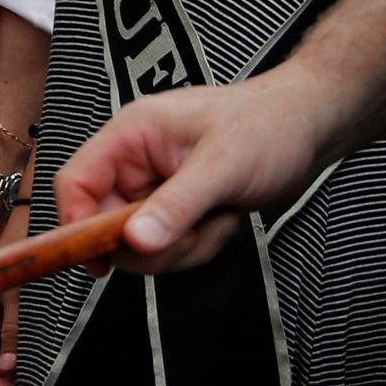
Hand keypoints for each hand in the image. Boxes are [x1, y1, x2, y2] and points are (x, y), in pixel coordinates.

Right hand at [52, 73, 331, 275]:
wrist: (308, 128)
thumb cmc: (269, 126)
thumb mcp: (221, 167)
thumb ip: (175, 205)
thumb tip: (133, 242)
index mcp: (132, 135)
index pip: (76, 181)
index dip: (77, 223)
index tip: (100, 260)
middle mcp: (135, 161)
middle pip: (105, 222)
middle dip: (150, 243)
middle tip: (192, 235)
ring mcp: (154, 186)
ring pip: (139, 242)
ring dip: (181, 246)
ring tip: (218, 218)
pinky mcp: (175, 207)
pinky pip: (167, 245)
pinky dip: (196, 245)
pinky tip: (223, 220)